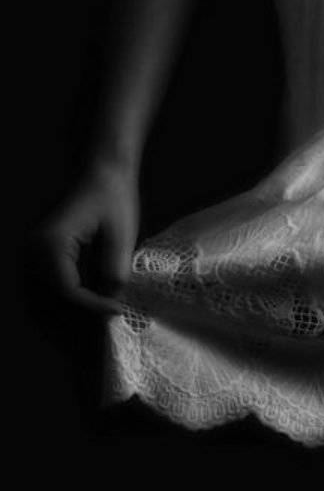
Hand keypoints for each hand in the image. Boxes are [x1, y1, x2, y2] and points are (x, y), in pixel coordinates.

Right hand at [28, 161, 139, 316]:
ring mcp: (34, 252)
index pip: (67, 289)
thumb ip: (115, 270)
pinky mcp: (42, 254)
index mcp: (51, 243)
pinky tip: (90, 300)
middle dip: (80, 312)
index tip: (117, 310)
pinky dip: (68, 296)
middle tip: (109, 318)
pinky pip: (50, 283)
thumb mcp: (122, 233)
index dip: (92, 305)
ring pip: (48, 294)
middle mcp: (35, 250)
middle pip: (52, 296)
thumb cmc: (114, 197)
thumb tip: (111, 302)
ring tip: (101, 313)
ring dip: (72, 307)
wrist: (104, 172)